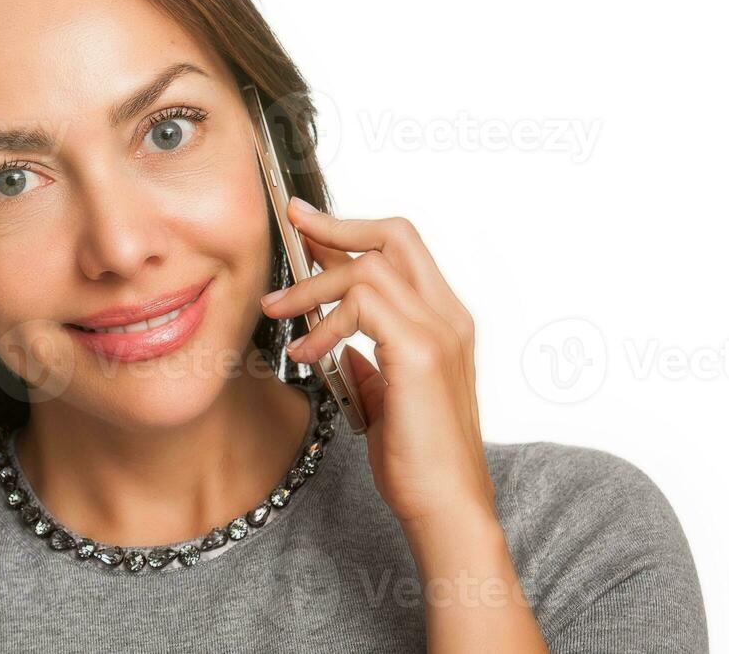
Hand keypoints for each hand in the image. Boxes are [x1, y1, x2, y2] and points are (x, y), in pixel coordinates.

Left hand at [260, 197, 494, 530]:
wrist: (445, 506)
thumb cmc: (419, 460)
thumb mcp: (386, 395)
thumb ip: (369, 360)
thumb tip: (339, 342)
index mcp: (444, 322)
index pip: (401, 250)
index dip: (353, 230)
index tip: (308, 222)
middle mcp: (449, 317)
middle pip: (394, 236)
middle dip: (337, 224)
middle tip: (293, 222)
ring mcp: (439, 331)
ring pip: (367, 269)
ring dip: (312, 287)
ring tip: (279, 314)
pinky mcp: (420, 352)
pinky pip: (361, 305)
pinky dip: (324, 324)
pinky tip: (307, 354)